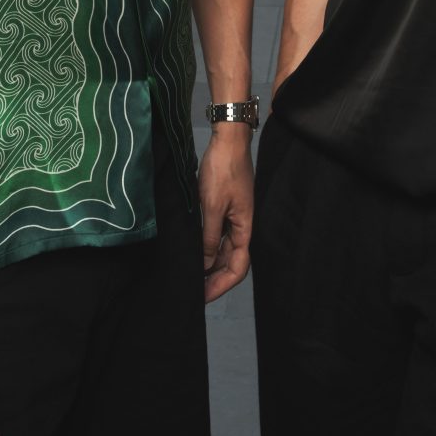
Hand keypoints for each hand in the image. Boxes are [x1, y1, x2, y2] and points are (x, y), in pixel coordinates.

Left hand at [199, 126, 253, 303]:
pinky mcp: (225, 207)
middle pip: (232, 262)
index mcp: (244, 227)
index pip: (239, 267)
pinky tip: (194, 250)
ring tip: (191, 275)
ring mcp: (234, 216)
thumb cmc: (223, 169)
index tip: (203, 296)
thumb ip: (210, 237)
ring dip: (210, 265)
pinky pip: (219, 235)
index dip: (222, 285)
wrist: (228, 140)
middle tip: (194, 292)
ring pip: (225, 250)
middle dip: (214, 280)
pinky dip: (208, 247)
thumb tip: (206, 264)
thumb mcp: (212, 206)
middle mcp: (242, 225)